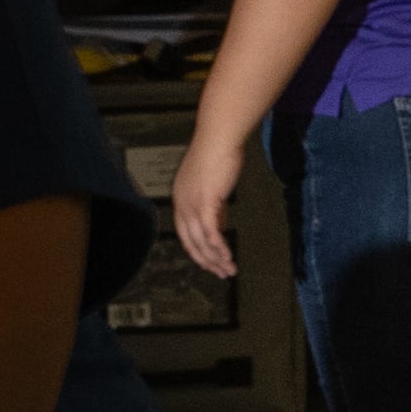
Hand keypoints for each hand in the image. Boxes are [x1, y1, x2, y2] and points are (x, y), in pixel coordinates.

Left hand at [172, 127, 242, 278]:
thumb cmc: (218, 153)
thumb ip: (213, 206)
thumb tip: (219, 226)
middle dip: (206, 261)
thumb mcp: (213, 184)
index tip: (211, 261)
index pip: (186, 232)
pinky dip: (219, 248)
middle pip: (191, 242)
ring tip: (230, 270)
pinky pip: (212, 233)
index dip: (198, 250)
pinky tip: (228, 257)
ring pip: (202, 241)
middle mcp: (182, 203)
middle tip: (221, 273)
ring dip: (216, 259)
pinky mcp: (206, 202)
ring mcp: (192, 203)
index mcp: (180, 198)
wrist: (219, 137)